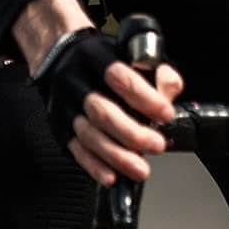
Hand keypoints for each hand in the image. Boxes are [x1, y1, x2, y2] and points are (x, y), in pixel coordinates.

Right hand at [29, 24, 184, 185]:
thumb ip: (157, 71)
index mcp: (94, 56)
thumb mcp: (131, 52)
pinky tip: (112, 176)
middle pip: (101, 111)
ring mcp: (64, 105)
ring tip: (140, 168)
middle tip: (157, 145)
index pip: (119, 76)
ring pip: (88, 135)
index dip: (144, 97)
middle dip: (132, 133)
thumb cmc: (104, 59)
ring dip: (116, 156)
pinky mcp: (59, 126)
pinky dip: (94, 166)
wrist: (59, 56)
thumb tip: (169, 93)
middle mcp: (74, 80)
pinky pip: (76, 150)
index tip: (165, 113)